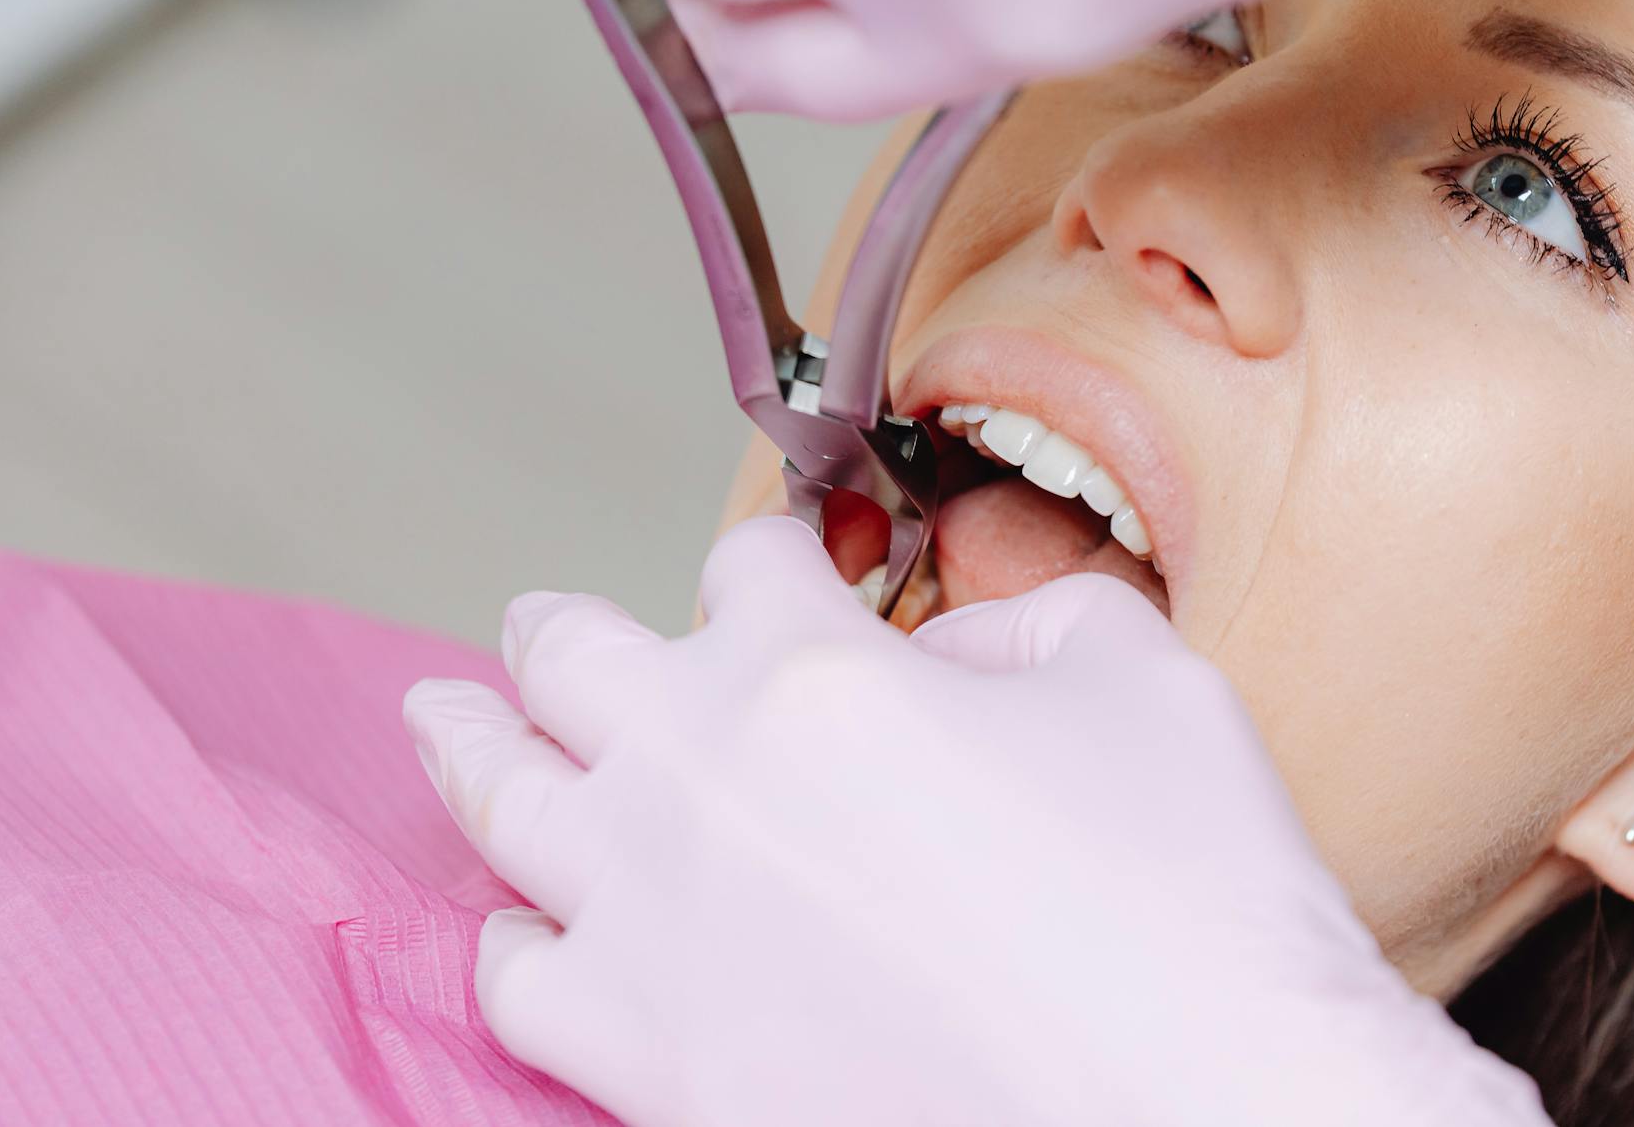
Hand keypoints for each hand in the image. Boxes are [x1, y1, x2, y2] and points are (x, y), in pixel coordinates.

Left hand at [403, 517, 1548, 1126]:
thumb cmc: (1192, 914)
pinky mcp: (649, 1066)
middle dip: (554, 631)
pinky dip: (513, 936)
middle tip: (531, 628)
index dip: (773, 563)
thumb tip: (942, 659)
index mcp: (814, 673)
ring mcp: (656, 930)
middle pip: (570, 659)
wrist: (1192, 1123)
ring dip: (472, 746)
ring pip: (508, 805)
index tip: (780, 578)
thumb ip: (1023, 621)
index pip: (747, 567)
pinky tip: (519, 927)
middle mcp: (702, 783)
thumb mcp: (1143, 678)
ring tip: (441, 721)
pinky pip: (523, 982)